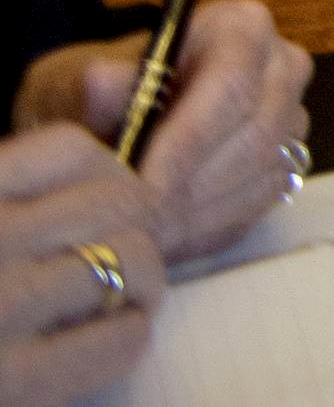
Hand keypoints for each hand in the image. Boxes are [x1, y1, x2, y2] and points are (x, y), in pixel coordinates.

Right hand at [0, 126, 158, 406]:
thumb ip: (8, 192)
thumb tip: (95, 132)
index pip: (70, 150)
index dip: (104, 174)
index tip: (101, 202)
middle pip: (119, 201)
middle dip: (134, 225)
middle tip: (121, 254)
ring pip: (132, 261)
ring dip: (140, 281)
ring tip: (118, 299)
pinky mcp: (13, 383)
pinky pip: (120, 336)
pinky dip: (126, 336)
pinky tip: (102, 341)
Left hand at [14, 1, 308, 261]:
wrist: (117, 119)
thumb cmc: (99, 94)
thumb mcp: (76, 81)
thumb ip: (92, 87)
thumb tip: (103, 83)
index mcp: (242, 27)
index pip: (232, 83)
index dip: (189, 137)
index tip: (139, 180)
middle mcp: (282, 67)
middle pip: (255, 133)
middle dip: (193, 183)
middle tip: (136, 218)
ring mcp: (290, 118)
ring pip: (261, 173)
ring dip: (201, 209)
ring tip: (140, 229)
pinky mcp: (285, 162)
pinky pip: (260, 202)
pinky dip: (210, 226)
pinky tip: (163, 234)